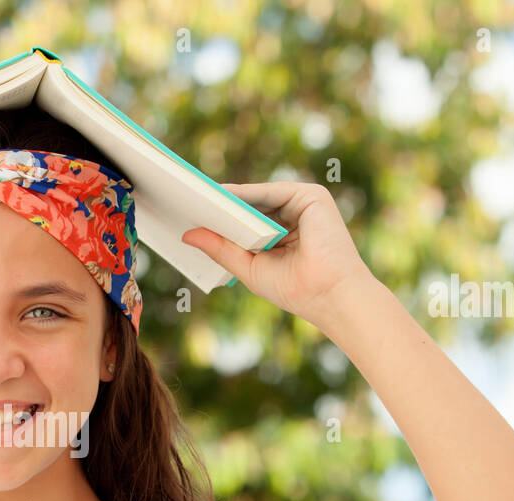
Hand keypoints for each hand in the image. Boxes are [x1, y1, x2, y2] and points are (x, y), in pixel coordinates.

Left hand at [181, 182, 375, 329]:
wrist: (331, 296)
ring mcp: (303, 204)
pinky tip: (220, 196)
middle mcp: (293, 216)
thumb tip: (187, 234)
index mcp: (281, 234)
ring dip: (227, 196)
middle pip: (248, 204)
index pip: (244, 219)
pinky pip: (269, 191)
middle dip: (218, 204)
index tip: (185, 213)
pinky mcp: (311, 196)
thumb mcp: (248, 267)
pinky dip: (245, 193)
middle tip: (182, 200)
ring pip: (257, 195)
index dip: (217, 216)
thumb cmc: (296, 289)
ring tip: (195, 196)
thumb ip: (220, 248)